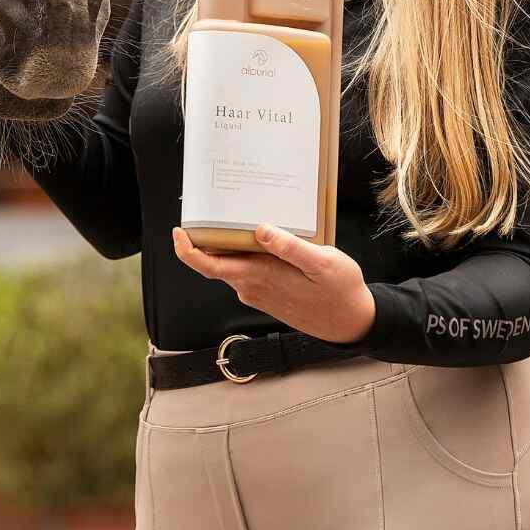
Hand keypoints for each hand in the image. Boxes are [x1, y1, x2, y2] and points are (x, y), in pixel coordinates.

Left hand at [171, 223, 376, 343]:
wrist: (351, 322)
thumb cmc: (339, 291)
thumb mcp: (321, 263)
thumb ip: (290, 247)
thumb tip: (261, 230)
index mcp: (258, 277)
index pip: (208, 266)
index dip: (187, 251)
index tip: (178, 232)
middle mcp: (251, 287)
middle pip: (217, 261)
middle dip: (209, 236)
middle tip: (213, 207)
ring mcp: (257, 292)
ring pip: (233, 265)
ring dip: (232, 244)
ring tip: (241, 216)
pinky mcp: (267, 295)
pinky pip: (247, 271)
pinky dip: (247, 254)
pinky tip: (262, 239)